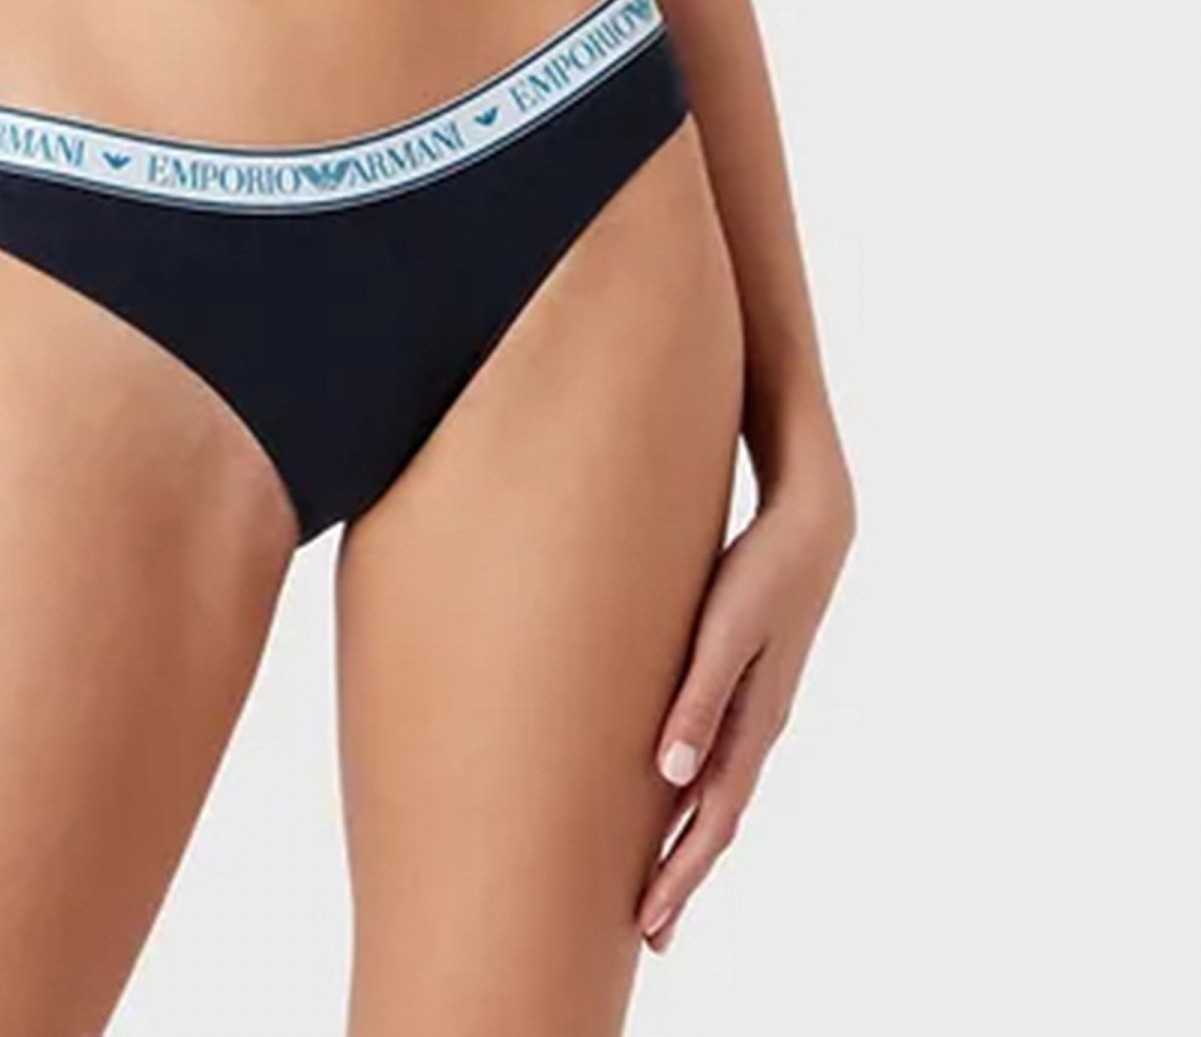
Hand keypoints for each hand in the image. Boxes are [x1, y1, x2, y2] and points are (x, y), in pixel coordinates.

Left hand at [639, 447, 855, 952]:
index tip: (649, 923)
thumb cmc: (761, 573)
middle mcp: (757, 728)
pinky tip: (676, 797)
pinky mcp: (747, 684)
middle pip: (717, 820)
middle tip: (651, 932)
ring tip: (659, 882)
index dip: (679, 873)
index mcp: (753, 725)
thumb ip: (699, 699)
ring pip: (719, 793)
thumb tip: (671, 777)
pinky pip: (719, 758)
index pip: (711, 820)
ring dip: (689, 841)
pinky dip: (696, 795)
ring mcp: (756, 709)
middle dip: (683, 876)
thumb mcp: (724, 632)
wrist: (809, 526)